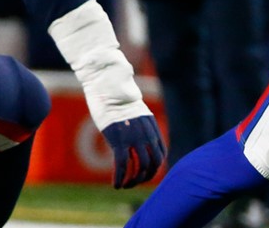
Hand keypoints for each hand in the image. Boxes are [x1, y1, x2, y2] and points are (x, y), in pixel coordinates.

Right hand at [48, 0, 167, 189]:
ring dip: (133, 180)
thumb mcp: (132, 109)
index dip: (155, 167)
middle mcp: (145, 132)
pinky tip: (116, 184)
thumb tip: (136, 127)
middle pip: (153, 162)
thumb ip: (137, 122)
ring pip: (140, 166)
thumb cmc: (116, 94)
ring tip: (125, 186)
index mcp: (150, 125)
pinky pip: (123, 165)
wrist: (108, 83)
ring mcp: (133, 136)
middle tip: (134, 183)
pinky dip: (121, 177)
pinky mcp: (119, 139)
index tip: (146, 174)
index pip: (160, 152)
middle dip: (145, 176)